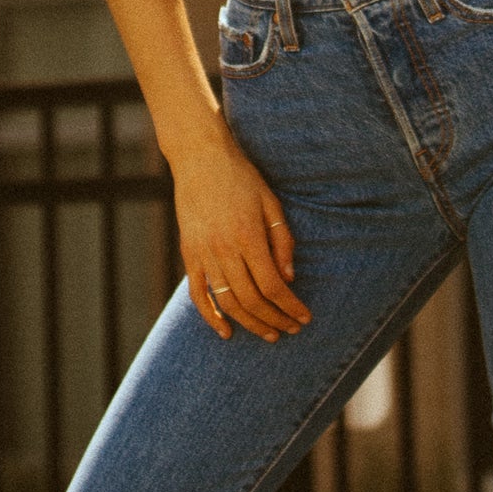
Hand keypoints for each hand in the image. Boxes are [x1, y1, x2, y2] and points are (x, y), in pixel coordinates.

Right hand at [174, 127, 308, 341]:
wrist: (200, 158)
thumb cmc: (242, 178)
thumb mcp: (271, 203)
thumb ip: (281, 242)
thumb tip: (288, 279)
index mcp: (248, 236)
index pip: (272, 285)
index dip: (290, 306)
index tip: (304, 318)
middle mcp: (224, 249)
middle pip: (251, 300)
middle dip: (275, 319)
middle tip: (290, 330)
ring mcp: (203, 254)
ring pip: (227, 302)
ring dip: (249, 323)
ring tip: (268, 333)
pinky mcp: (189, 254)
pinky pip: (198, 294)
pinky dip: (211, 317)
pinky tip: (226, 332)